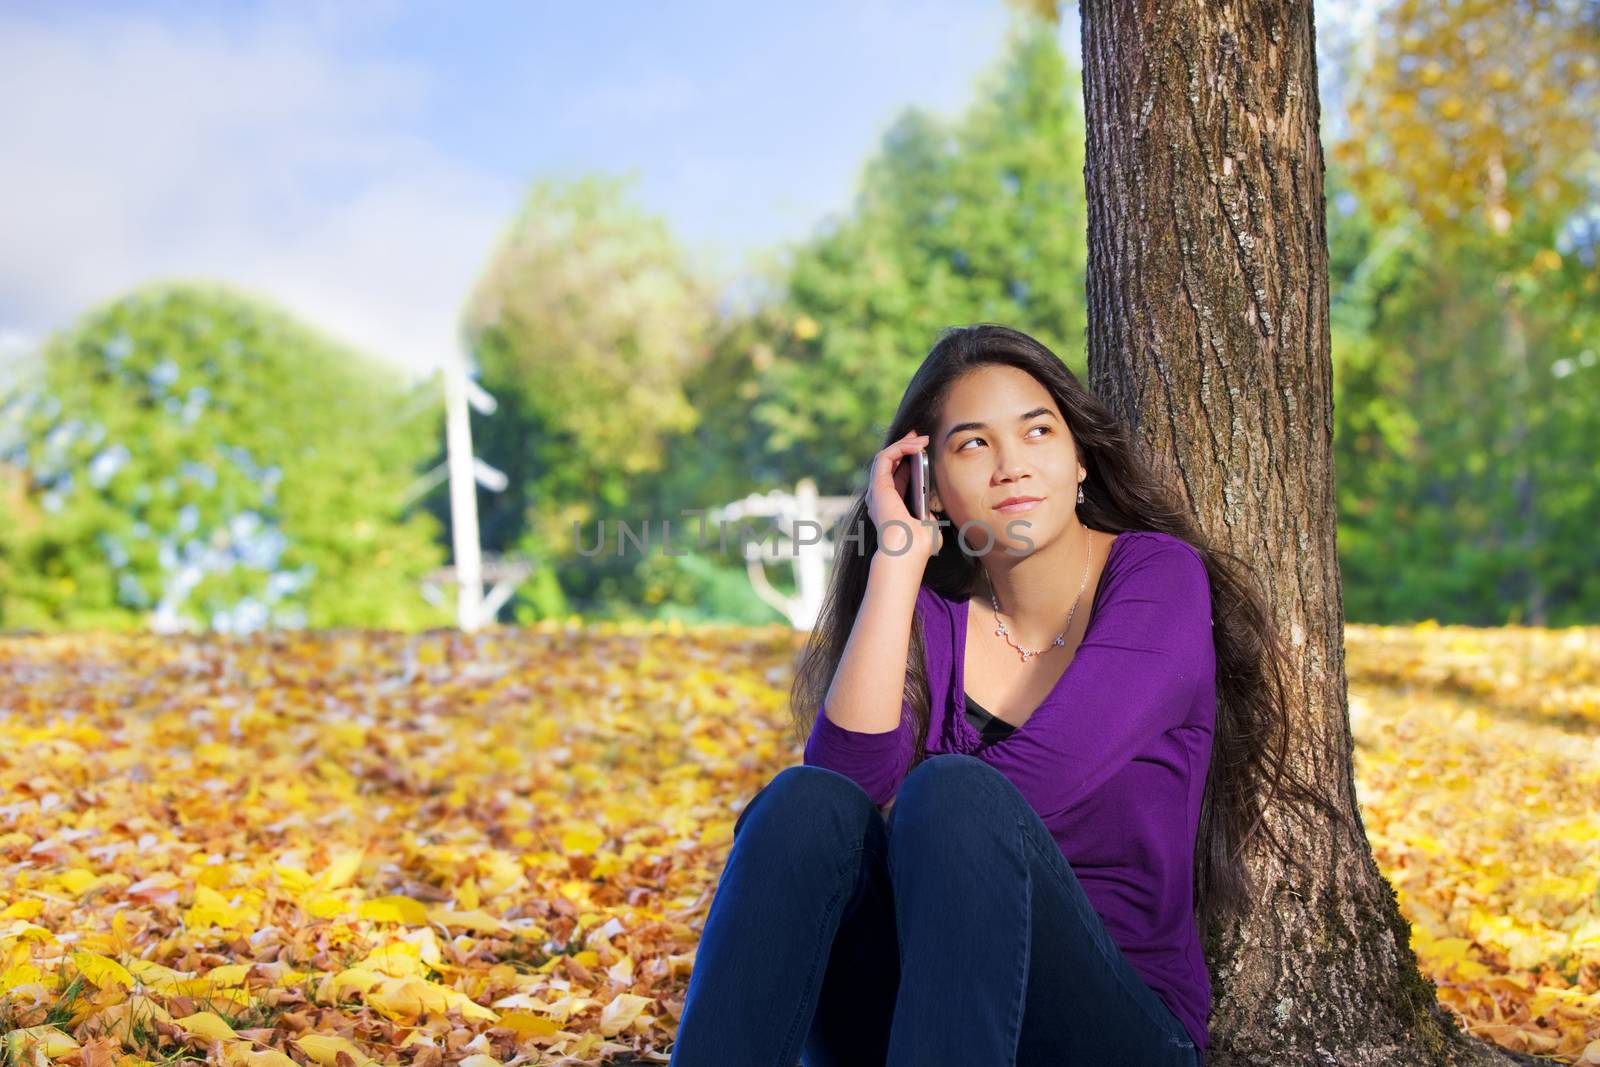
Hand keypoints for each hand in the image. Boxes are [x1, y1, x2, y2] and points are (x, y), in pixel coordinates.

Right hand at [866, 431, 940, 563]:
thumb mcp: (928, 527)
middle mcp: (880, 496)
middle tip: (920, 437)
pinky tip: (916, 446)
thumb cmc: (918, 545)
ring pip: (886, 456)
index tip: (923, 449)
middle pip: (889, 463)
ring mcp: (877, 490)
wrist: (908, 550)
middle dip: (904, 446)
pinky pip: (885, 457)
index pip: (897, 476)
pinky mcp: (878, 485)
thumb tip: (930, 512)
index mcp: (890, 506)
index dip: (908, 460)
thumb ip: (927, 518)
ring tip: (921, 439)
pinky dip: (899, 448)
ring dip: (904, 444)